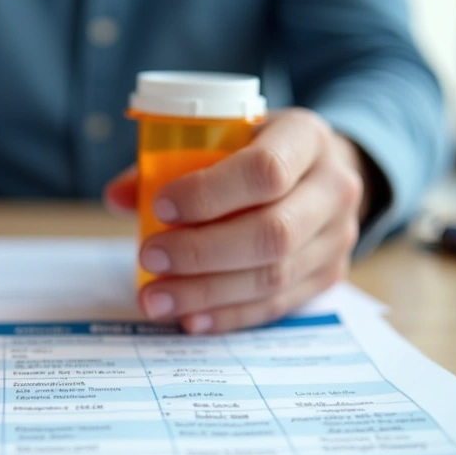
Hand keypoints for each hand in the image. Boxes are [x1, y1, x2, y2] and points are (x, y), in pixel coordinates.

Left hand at [104, 108, 367, 332]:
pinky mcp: (328, 276)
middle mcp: (333, 188)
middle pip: (273, 233)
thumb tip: (118, 197)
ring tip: (155, 298)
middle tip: (149, 257)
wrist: (321, 172)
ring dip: (207, 292)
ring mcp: (337, 238)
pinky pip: (277, 305)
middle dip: (202, 251)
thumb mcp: (224, 136)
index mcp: (306, 138)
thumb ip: (169, 162)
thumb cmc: (258, 151)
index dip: (210, 193)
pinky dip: (228, 315)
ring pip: (274, 276)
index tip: (160, 207)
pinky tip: (189, 318)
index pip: (266, 170)